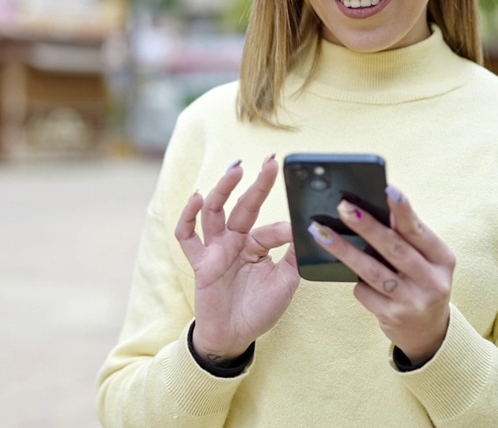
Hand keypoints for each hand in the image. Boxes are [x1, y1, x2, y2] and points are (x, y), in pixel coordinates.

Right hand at [174, 154, 299, 362]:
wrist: (234, 336)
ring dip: (223, 188)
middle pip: (244, 205)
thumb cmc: (259, 310)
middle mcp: (235, 241)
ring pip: (215, 211)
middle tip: (269, 161)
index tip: (302, 219)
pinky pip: (188, 236)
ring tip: (235, 170)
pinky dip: (188, 216)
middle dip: (256, 183)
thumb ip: (294, 256)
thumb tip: (310, 229)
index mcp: (257, 245)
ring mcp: (216, 249)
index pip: (272, 227)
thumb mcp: (286, 283)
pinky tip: (195, 198)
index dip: (286, 226)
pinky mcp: (200, 262)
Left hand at [308, 185, 454, 365]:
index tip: (387, 189)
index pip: (419, 230)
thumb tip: (376, 205)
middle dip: (366, 226)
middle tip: (344, 207)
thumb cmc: (420, 282)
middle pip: (394, 249)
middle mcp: (432, 282)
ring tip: (321, 232)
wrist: (428, 332)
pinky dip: (354, 281)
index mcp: (443, 259)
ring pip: (373, 271)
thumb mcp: (426, 260)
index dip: (403, 210)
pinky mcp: (393, 317)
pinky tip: (348, 272)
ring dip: (344, 250)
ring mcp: (413, 302)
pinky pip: (364, 292)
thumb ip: (407, 236)